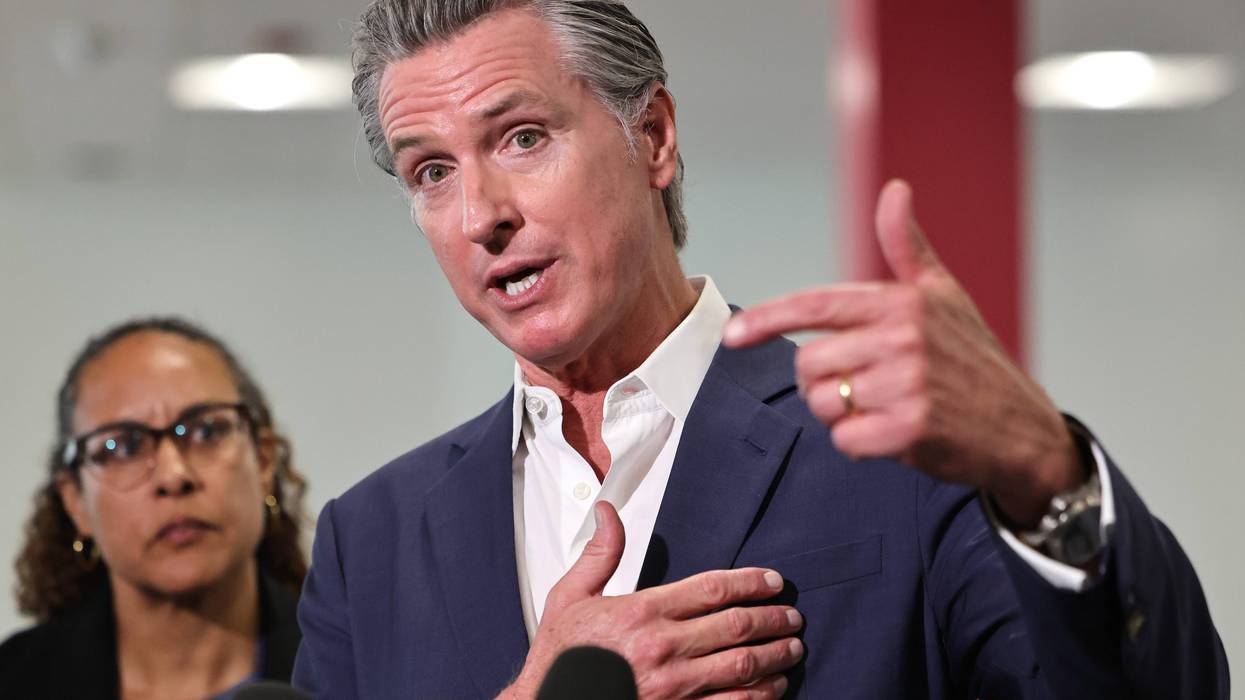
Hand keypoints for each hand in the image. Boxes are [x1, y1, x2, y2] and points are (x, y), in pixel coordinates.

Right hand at [501, 502, 802, 698]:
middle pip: (736, 626)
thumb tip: (609, 511)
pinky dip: (759, 696)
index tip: (772, 581)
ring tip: (792, 648)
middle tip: (793, 615)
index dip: (750, 582)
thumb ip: (600, 554)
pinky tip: (773, 688)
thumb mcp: (570, 597)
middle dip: (773, 618)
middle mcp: (662, 649)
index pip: (711, 589)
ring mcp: (674, 688)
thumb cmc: (560, 658)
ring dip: (775, 656)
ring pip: (742, 667)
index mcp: (641, 613)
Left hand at [723, 180, 1081, 526]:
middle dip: (821, 382)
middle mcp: (903, 339)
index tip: (733, 337)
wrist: (1022, 427)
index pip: (815, 306)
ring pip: (822, 403)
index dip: (766, 320)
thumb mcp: (943, 294)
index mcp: (901, 302)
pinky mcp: (910, 430)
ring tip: (882, 408)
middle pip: (808, 364)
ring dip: (840, 414)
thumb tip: (895, 189)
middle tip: (861, 386)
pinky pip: (845, 440)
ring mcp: (907, 385)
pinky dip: (859, 444)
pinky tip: (891, 435)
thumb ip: (905, 246)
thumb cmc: (974, 357)